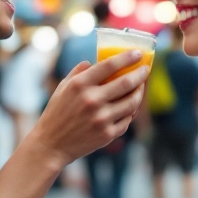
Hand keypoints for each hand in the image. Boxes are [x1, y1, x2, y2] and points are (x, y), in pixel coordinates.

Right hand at [26, 52, 147, 166]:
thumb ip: (79, 72)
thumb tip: (94, 61)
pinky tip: (131, 106)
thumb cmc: (56, 113)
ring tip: (140, 87)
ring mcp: (101, 118)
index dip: (127, 57)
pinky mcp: (107, 134)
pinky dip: (131, 112)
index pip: (109, 65)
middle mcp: (92, 100)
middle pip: (126, 83)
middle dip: (140, 74)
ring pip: (131, 102)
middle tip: (146, 69)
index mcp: (80, 85)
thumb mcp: (63, 87)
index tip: (138, 53)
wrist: (51, 144)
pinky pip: (127, 120)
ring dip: (140, 93)